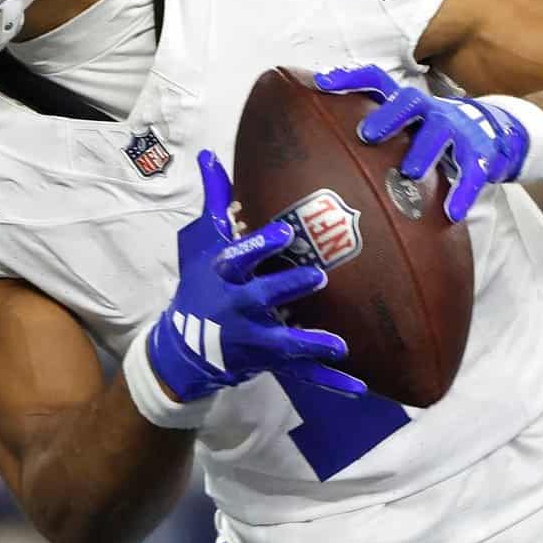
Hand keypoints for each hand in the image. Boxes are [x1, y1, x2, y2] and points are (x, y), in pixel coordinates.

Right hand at [145, 149, 363, 402]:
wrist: (183, 348)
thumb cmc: (200, 285)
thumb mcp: (202, 243)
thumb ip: (215, 200)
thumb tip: (207, 154)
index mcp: (224, 274)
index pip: (239, 258)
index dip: (260, 246)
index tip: (285, 232)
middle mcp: (236, 306)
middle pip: (261, 297)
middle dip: (287, 288)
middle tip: (319, 275)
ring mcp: (253, 338)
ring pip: (283, 343)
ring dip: (310, 343)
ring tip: (338, 345)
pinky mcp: (268, 362)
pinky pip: (302, 374)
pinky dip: (330, 382)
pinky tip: (359, 388)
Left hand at [315, 65, 529, 220]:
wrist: (492, 134)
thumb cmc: (432, 136)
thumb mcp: (406, 129)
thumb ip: (374, 136)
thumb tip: (319, 151)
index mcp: (407, 103)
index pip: (376, 81)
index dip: (350, 79)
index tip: (321, 82)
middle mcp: (430, 111)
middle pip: (408, 103)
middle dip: (388, 116)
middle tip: (367, 135)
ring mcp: (456, 130)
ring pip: (439, 135)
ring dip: (425, 152)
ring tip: (410, 172)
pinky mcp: (479, 154)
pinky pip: (472, 173)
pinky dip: (463, 193)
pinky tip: (452, 212)